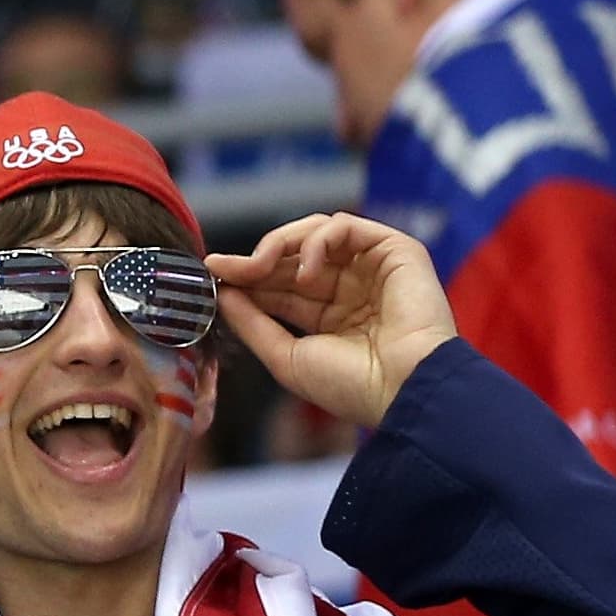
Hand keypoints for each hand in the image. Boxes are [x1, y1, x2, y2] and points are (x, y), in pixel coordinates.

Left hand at [209, 213, 453, 431]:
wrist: (402, 389)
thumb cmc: (350, 385)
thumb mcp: (286, 357)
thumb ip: (253, 323)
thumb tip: (223, 293)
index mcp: (329, 316)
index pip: (280, 286)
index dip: (247, 277)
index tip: (214, 272)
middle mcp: (351, 288)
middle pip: (293, 257)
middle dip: (256, 259)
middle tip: (225, 268)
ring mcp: (372, 268)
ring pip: (317, 233)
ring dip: (280, 245)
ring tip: (261, 269)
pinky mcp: (394, 250)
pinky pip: (345, 226)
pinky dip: (316, 241)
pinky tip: (306, 275)